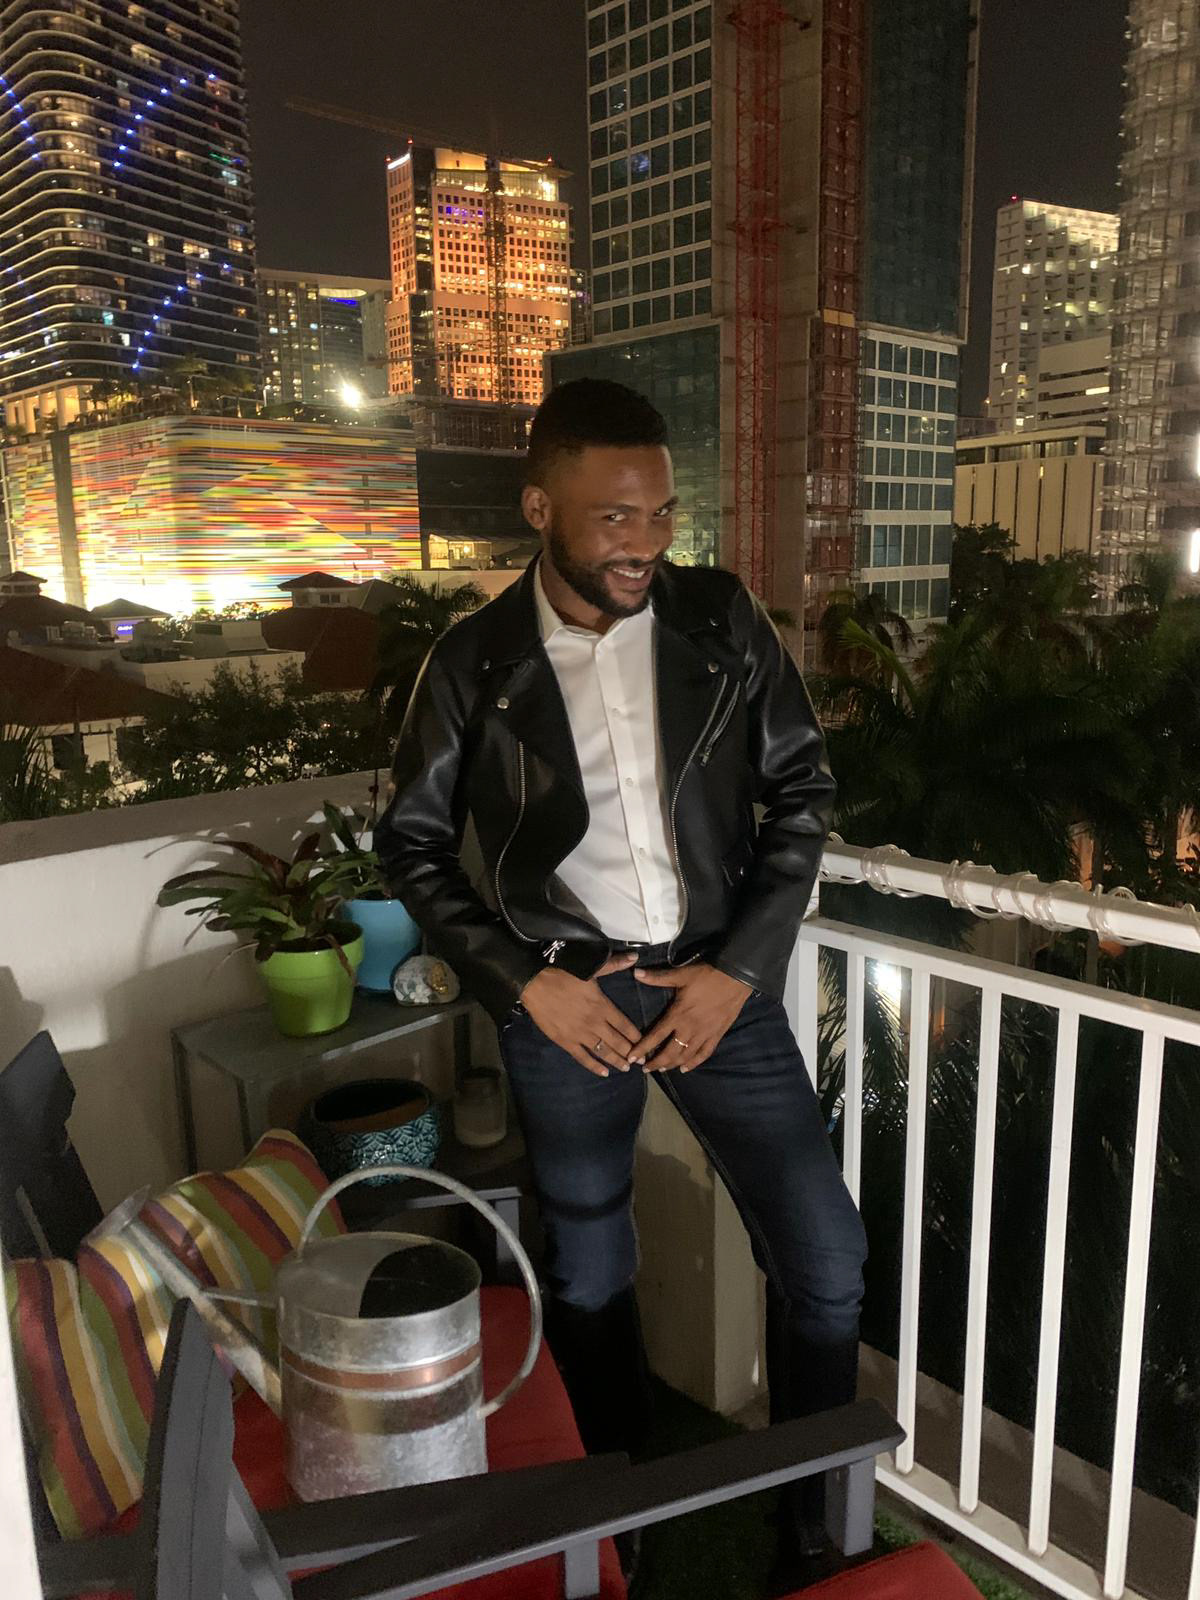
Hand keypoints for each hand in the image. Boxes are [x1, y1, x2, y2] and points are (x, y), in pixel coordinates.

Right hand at [519, 954, 638, 1077]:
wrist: (536, 985)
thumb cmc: (563, 975)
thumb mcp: (591, 968)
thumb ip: (614, 965)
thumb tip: (634, 956)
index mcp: (602, 1006)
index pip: (625, 1025)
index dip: (636, 1036)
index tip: (645, 1044)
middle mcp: (594, 1023)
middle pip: (617, 1042)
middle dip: (631, 1053)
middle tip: (641, 1062)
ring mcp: (580, 1034)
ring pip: (603, 1051)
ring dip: (616, 1061)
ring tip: (626, 1069)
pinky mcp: (566, 1041)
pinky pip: (583, 1057)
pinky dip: (594, 1066)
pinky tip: (603, 1073)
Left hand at [631, 963, 751, 1072]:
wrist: (736, 978)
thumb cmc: (707, 976)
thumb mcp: (681, 975)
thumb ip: (657, 978)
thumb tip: (635, 973)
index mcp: (677, 1015)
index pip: (655, 1036)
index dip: (642, 1048)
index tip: (631, 1059)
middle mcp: (689, 1029)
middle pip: (669, 1052)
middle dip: (655, 1063)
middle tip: (645, 1069)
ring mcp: (704, 1034)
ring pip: (685, 1056)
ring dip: (671, 1064)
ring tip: (661, 1069)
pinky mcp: (717, 1035)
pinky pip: (704, 1053)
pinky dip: (694, 1063)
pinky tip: (685, 1068)